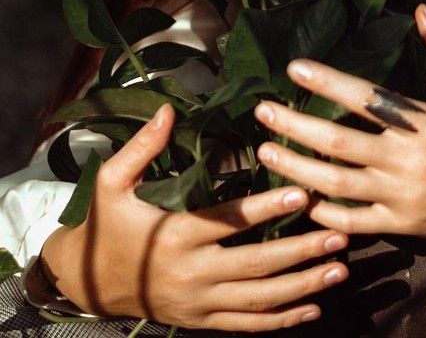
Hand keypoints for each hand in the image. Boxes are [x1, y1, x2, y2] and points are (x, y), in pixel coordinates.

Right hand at [40, 103, 348, 331]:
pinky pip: (247, 326)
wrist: (86, 283)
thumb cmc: (105, 225)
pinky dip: (282, 319)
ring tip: (339, 268)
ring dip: (303, 286)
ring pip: (258, 300)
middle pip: (255, 266)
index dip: (265, 208)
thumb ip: (142, 147)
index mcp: (174, 236)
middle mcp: (191, 273)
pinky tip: (313, 307)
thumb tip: (168, 110)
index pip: (228, 222)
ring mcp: (197, 304)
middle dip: (301, 251)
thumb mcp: (111, 182)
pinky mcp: (200, 322)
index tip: (302, 193)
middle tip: (339, 234)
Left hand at [255, 4, 425, 254]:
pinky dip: (324, 214)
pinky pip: (354, 222)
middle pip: (337, 142)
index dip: (326, 81)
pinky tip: (302, 198)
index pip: (364, 96)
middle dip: (294, 125)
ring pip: (335, 184)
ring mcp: (403, 197)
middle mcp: (408, 160)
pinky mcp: (404, 226)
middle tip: (261, 111)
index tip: (294, 69)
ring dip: (296, 167)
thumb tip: (421, 8)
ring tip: (264, 151)